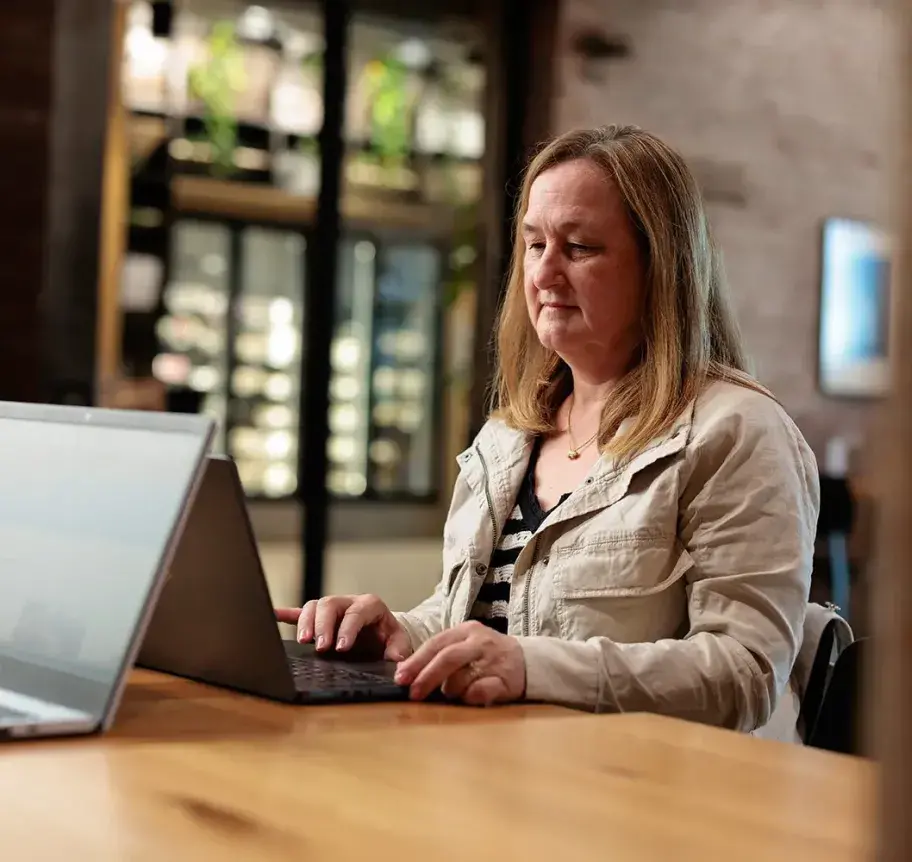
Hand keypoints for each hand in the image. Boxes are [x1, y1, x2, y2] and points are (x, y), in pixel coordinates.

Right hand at [274, 594, 412, 661]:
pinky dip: (287, 614)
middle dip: (323, 625)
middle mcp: (348, 602)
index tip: (342, 647)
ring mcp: (332, 609)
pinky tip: (274, 615)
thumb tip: (395, 659)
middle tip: (320, 647)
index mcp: (369, 605)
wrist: (382, 635)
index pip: (356, 613)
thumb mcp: (400, 642)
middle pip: (329, 604)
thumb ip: (399, 649)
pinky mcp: (319, 618)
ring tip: (303, 641)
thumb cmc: (389, 638)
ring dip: (306, 622)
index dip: (348, 629)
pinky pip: (299, 612)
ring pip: (314, 606)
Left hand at [394, 621, 525, 705]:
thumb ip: (440, 654)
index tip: (400, 677)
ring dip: (450, 691)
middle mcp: (480, 642)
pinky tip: (469, 698)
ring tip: (450, 695)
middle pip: (448, 657)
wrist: (528, 661)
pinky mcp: (507, 680)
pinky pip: (482, 691)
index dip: (416, 661)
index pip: (436, 644)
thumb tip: (406, 674)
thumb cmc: (487, 655)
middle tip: (413, 693)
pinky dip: (471, 697)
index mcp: (466, 631)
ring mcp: (494, 661)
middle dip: (427, 676)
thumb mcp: (465, 645)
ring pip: (462, 677)